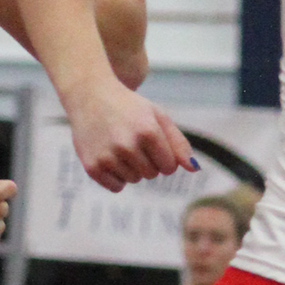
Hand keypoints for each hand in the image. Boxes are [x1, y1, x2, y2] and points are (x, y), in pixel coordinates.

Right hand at [65, 83, 195, 192]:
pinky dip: (116, 176)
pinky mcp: (92, 167)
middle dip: (147, 161)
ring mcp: (108, 157)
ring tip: (119, 145)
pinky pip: (116, 187)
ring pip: (134, 180)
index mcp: (147, 131)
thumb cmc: (129, 107)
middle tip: (132, 140)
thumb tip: (194, 169)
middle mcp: (127, 145)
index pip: (169, 167)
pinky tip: (109, 156)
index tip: (152, 142)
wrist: (89, 96)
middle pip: (152, 174)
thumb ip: (178, 143)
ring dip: (131, 167)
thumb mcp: (157, 116)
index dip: (164, 156)